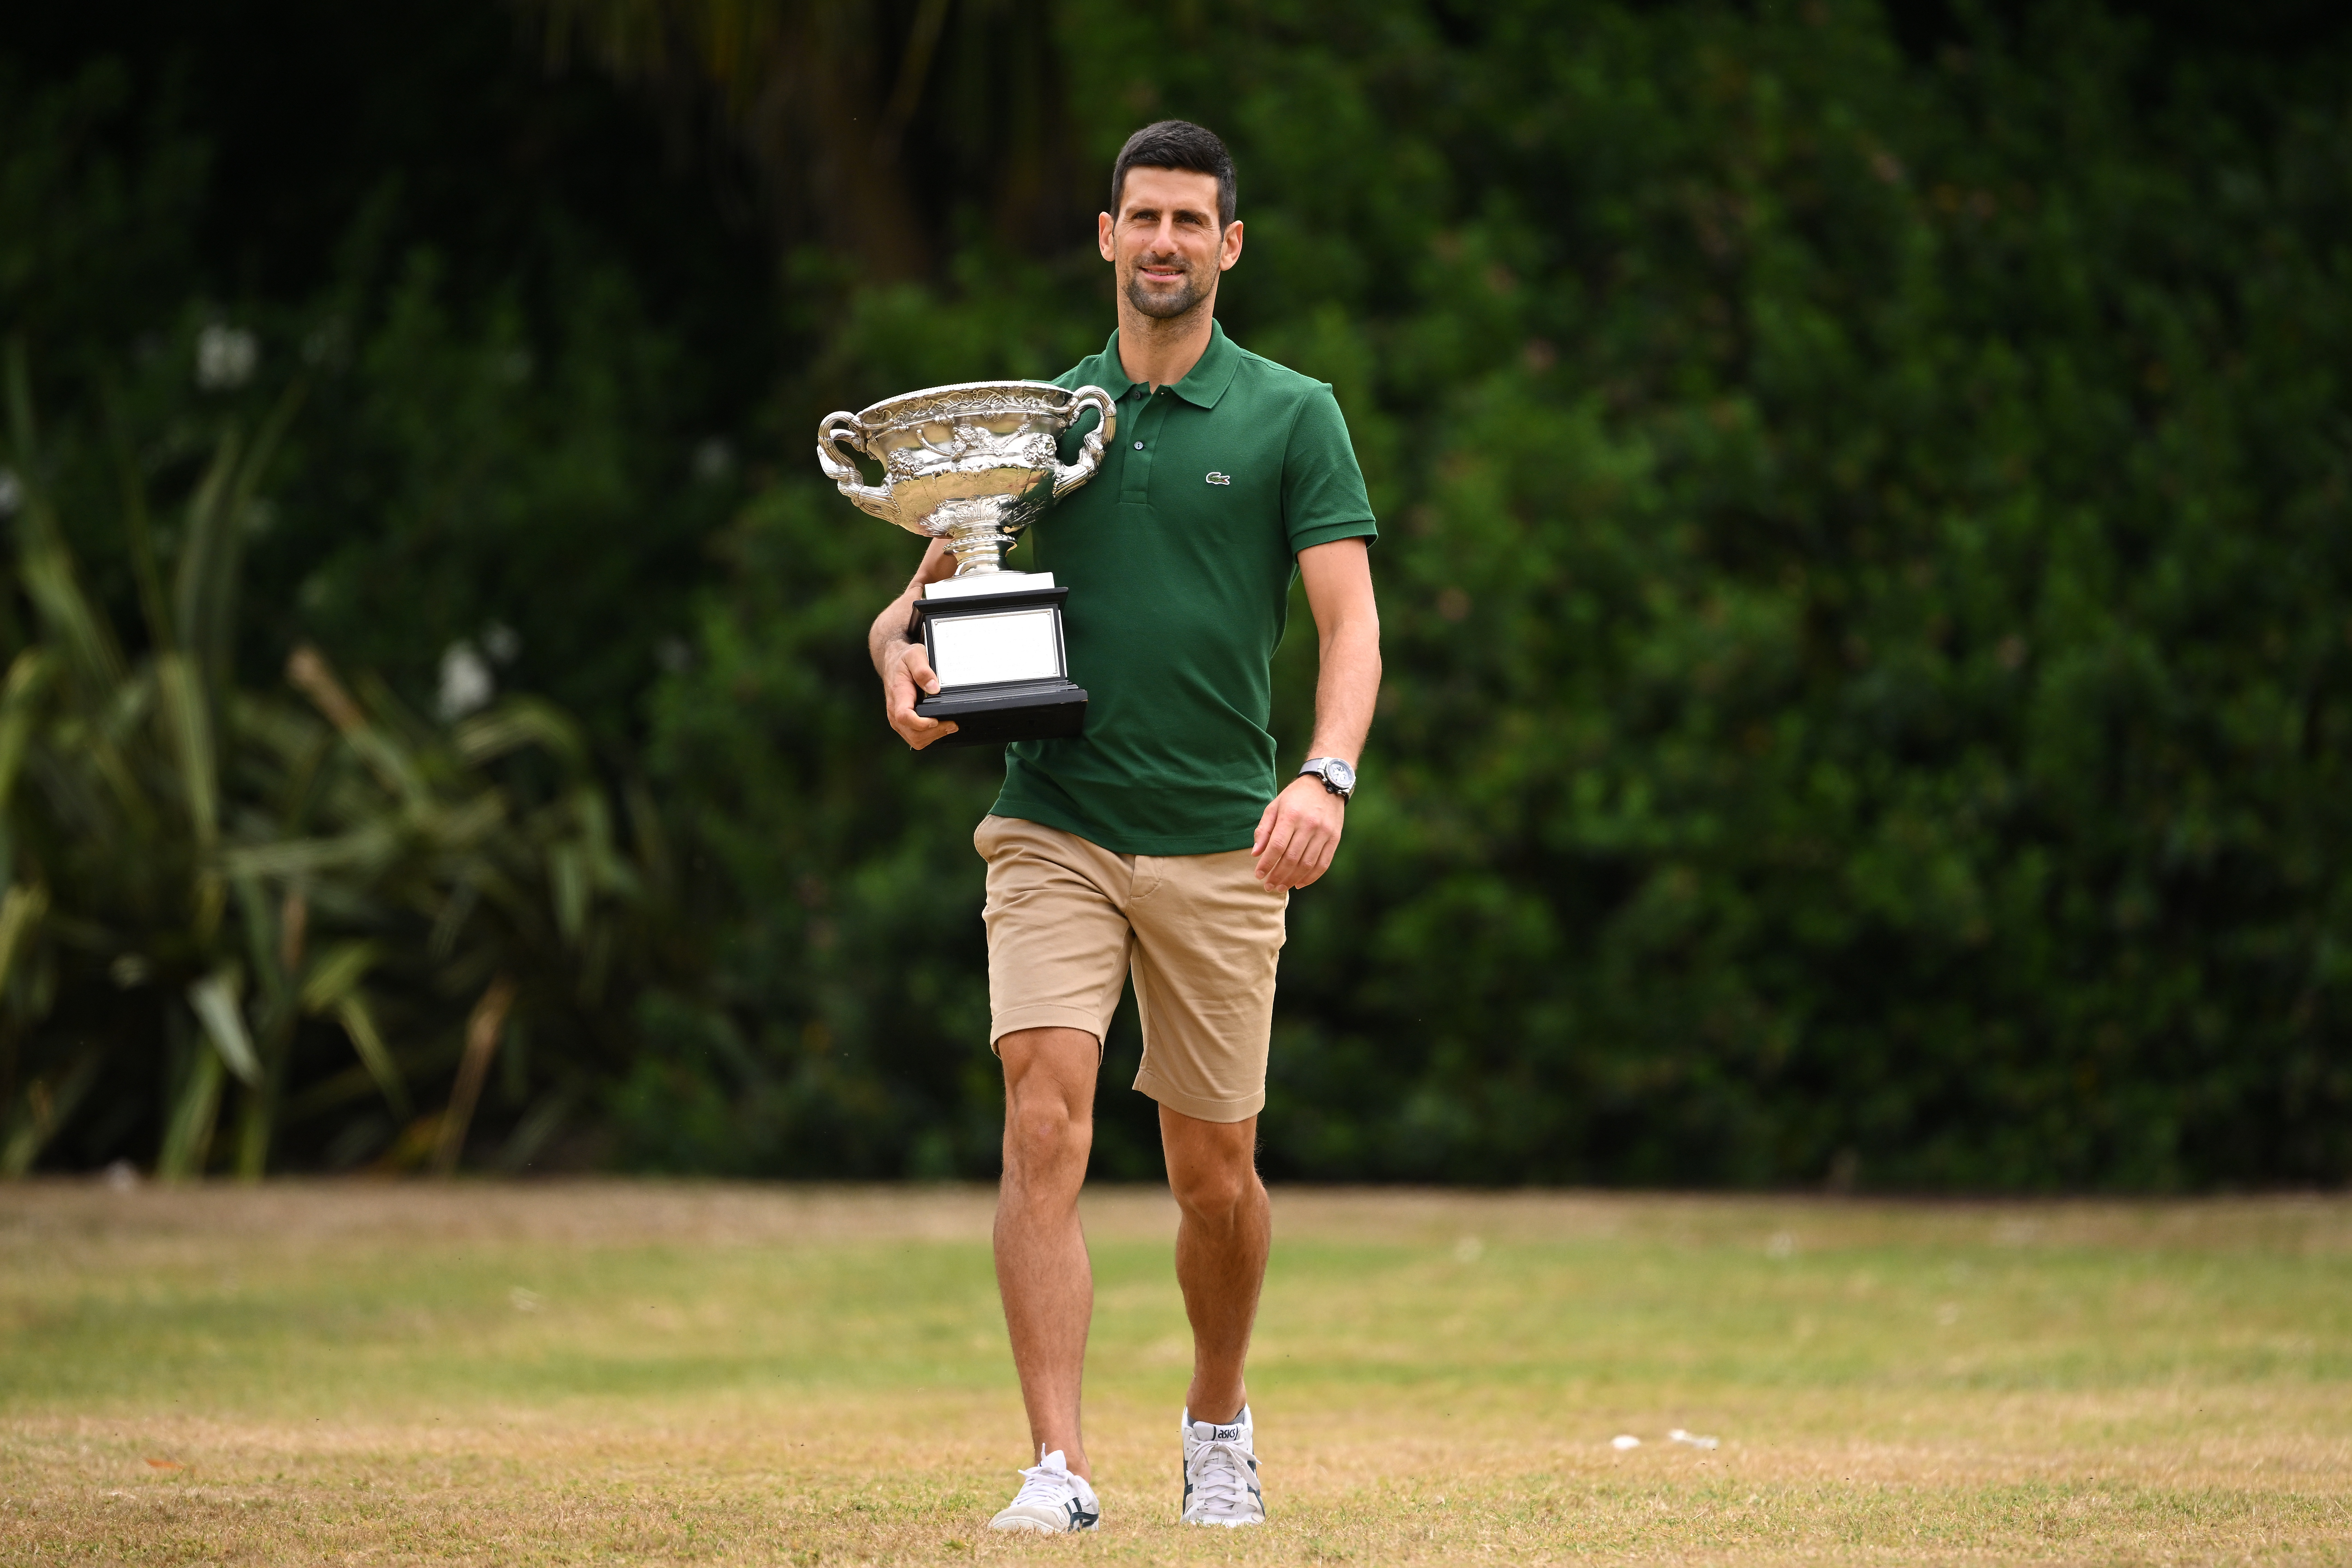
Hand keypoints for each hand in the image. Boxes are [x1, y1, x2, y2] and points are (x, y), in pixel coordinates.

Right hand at [882, 637, 959, 748]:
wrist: (893, 663)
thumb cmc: (904, 660)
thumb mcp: (914, 656)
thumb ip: (923, 670)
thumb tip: (934, 688)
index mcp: (898, 694)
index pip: (904, 716)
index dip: (921, 723)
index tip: (937, 720)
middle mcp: (894, 710)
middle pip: (912, 734)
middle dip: (934, 732)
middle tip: (952, 724)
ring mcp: (898, 719)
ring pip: (915, 739)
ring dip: (933, 736)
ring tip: (949, 726)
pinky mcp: (903, 724)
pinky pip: (915, 738)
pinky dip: (929, 736)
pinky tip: (940, 727)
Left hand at [1251, 774, 1344, 891]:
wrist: (1326, 783)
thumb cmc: (1295, 797)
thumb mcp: (1275, 806)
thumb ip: (1264, 830)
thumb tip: (1255, 854)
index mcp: (1291, 815)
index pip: (1277, 846)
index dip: (1267, 864)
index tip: (1258, 875)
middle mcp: (1309, 824)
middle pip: (1291, 858)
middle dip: (1277, 876)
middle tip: (1268, 886)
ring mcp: (1324, 832)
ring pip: (1307, 864)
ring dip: (1292, 879)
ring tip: (1281, 887)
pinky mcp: (1335, 838)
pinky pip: (1323, 864)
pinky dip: (1311, 877)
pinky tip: (1299, 884)